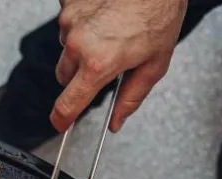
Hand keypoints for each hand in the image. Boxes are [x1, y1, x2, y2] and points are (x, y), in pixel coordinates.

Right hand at [51, 0, 187, 132]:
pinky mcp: (69, 1)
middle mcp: (78, 43)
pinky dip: (82, 22)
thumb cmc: (160, 11)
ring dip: (81, 46)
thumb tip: (117, 120)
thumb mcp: (155, 63)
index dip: (62, 119)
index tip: (61, 123)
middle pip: (64, 76)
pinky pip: (69, 21)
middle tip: (103, 63)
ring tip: (108, 31)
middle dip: (78, 76)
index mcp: (97, 64)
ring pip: (66, 47)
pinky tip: (102, 15)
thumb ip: (132, 97)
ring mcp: (70, 20)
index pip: (67, 105)